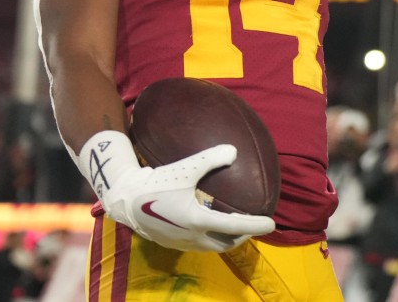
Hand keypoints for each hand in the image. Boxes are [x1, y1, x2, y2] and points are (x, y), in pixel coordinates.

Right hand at [73, 131, 275, 251]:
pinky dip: (209, 238)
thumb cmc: (156, 183)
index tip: (272, 223)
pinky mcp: (171, 243)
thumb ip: (210, 159)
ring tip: (234, 228)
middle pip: (226, 243)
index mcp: (198, 220)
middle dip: (242, 237)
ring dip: (226, 240)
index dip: (256, 225)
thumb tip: (234, 151)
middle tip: (253, 226)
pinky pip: (197, 244)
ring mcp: (181, 243)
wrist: (125, 199)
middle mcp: (192, 236)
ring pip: (211, 247)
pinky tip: (208, 225)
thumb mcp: (184, 168)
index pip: (235, 226)